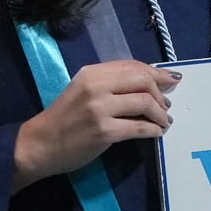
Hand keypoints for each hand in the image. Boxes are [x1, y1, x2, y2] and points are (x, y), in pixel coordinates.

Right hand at [14, 60, 178, 189]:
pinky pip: (139, 127)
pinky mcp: (104, 132)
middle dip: (161, 92)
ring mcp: (100, 109)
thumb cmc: (63, 118)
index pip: (133, 66)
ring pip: (145, 102)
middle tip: (167, 106)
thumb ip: (109, 83)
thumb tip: (147, 80)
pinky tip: (156, 133)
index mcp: (92, 73)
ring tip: (164, 121)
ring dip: (161, 114)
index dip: (156, 72)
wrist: (40, 144)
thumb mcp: (83, 90)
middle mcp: (96, 86)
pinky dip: (153, 130)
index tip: (170, 80)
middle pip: (143, 80)